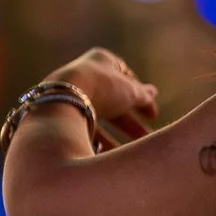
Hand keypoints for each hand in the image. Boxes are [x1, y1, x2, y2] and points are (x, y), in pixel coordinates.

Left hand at [44, 48, 158, 141]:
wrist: (63, 100)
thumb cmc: (102, 88)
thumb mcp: (130, 91)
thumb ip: (143, 95)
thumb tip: (153, 93)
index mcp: (102, 61)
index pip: (127, 78)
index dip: (141, 97)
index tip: (152, 115)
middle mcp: (85, 75)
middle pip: (112, 101)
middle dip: (130, 122)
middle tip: (145, 136)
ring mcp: (71, 95)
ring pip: (99, 118)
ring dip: (116, 135)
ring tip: (128, 152)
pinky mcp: (61, 113)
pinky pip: (83, 128)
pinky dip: (97, 141)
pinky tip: (108, 154)